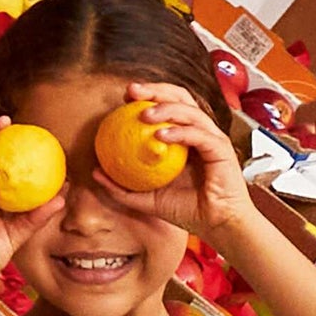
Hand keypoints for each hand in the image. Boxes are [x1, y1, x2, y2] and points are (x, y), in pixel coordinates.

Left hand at [93, 82, 256, 242]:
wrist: (216, 225)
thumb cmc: (187, 211)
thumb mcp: (147, 199)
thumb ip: (122, 186)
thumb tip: (95, 173)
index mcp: (184, 137)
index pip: (166, 105)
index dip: (147, 96)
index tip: (123, 98)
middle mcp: (198, 131)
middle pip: (179, 97)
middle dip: (155, 89)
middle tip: (131, 92)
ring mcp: (211, 137)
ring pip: (190, 110)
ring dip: (166, 107)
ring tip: (144, 114)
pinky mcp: (220, 149)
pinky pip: (198, 134)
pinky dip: (180, 131)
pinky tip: (161, 135)